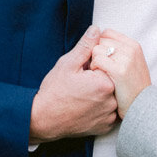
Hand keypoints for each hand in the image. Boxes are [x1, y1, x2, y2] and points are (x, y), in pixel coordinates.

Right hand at [29, 26, 118, 140]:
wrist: (44, 119)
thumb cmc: (54, 91)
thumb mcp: (68, 63)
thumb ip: (86, 46)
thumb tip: (97, 30)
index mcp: (105, 83)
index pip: (108, 65)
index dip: (94, 65)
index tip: (82, 73)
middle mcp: (111, 101)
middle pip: (112, 81)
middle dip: (99, 78)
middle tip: (81, 85)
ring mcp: (109, 116)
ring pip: (112, 96)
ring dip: (102, 93)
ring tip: (83, 96)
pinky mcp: (105, 127)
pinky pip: (110, 112)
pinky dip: (102, 108)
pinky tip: (87, 106)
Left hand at [90, 29, 151, 117]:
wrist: (141, 107)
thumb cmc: (131, 86)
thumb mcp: (130, 62)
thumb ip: (118, 49)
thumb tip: (97, 36)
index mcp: (133, 45)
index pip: (106, 33)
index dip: (100, 45)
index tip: (101, 58)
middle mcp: (131, 49)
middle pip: (100, 41)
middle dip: (96, 53)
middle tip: (100, 68)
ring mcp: (126, 59)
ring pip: (96, 50)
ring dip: (94, 62)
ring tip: (100, 74)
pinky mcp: (120, 71)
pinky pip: (97, 61)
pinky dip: (94, 69)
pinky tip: (99, 78)